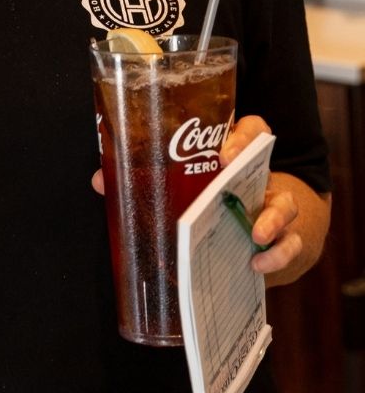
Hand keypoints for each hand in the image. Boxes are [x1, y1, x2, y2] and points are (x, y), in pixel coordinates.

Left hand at [91, 113, 328, 284]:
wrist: (259, 238)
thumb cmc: (212, 203)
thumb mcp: (185, 188)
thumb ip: (145, 181)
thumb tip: (101, 180)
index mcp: (233, 156)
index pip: (249, 128)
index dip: (240, 133)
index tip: (222, 149)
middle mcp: (257, 176)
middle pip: (264, 155)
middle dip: (248, 158)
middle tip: (227, 165)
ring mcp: (275, 207)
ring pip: (285, 203)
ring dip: (272, 218)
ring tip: (255, 234)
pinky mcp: (285, 240)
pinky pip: (291, 245)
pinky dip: (277, 256)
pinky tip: (258, 264)